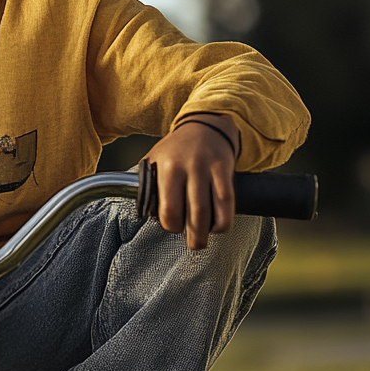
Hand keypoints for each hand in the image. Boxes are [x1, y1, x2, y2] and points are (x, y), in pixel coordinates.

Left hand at [144, 113, 238, 249]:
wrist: (204, 126)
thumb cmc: (175, 149)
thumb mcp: (154, 160)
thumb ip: (148, 185)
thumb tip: (143, 213)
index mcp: (166, 167)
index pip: (168, 208)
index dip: (170, 224)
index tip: (172, 227)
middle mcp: (187, 167)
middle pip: (191, 212)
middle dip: (192, 235)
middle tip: (193, 243)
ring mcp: (207, 168)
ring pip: (210, 210)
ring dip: (207, 231)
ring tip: (203, 240)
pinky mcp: (224, 170)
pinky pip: (226, 202)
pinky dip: (224, 219)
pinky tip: (219, 225)